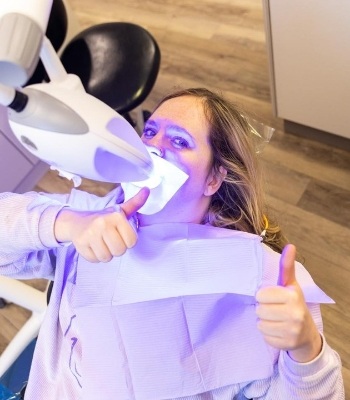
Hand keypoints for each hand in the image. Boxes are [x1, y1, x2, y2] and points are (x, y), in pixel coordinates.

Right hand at [54, 187, 149, 261]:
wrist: (77, 221)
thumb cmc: (104, 218)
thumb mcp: (120, 210)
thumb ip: (135, 203)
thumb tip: (147, 190)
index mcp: (116, 216)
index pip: (132, 241)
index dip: (128, 241)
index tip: (121, 234)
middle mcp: (102, 223)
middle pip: (119, 251)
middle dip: (117, 249)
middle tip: (111, 240)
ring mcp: (90, 234)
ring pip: (107, 258)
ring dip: (106, 254)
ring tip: (102, 243)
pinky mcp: (80, 243)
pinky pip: (94, 260)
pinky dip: (95, 257)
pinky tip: (93, 246)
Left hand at [255, 244, 321, 361]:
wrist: (305, 332)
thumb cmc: (293, 303)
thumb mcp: (290, 284)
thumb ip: (286, 266)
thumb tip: (290, 245)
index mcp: (292, 295)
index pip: (260, 295)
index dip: (263, 296)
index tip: (271, 298)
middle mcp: (294, 313)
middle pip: (259, 310)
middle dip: (263, 309)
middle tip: (274, 310)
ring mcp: (292, 331)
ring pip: (260, 324)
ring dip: (264, 322)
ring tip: (276, 320)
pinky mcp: (287, 344)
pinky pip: (264, 337)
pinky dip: (268, 334)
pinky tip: (278, 330)